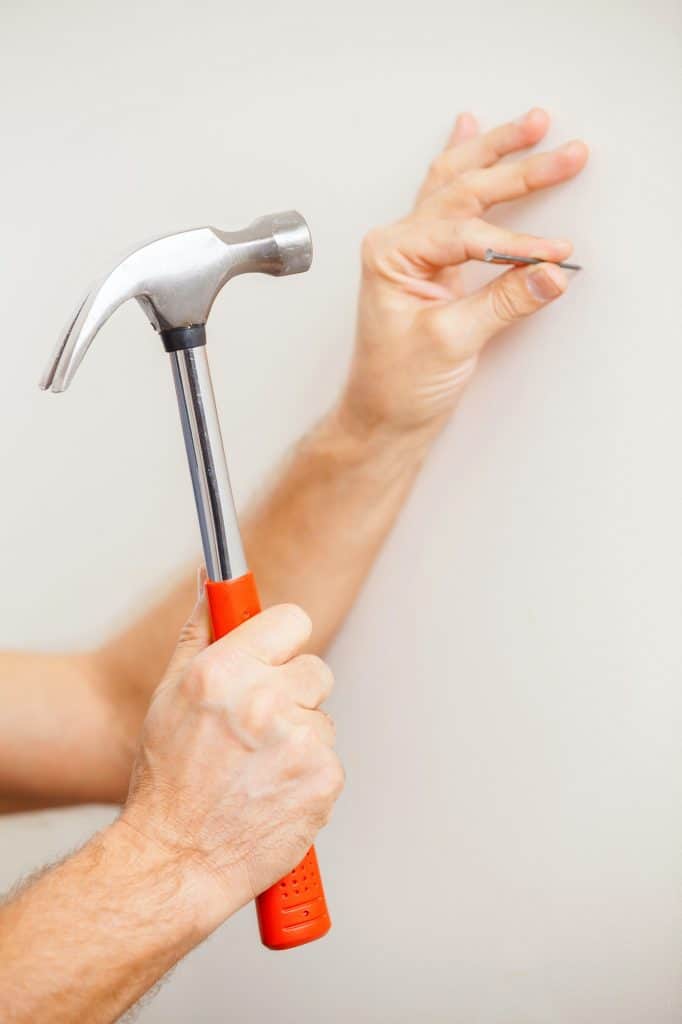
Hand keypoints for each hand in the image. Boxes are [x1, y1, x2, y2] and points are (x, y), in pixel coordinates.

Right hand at [120, 591, 342, 923]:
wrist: (177, 861)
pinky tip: (273, 790)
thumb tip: (213, 583)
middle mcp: (263, 701)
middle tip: (257, 727)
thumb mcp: (170, 695)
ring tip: (257, 768)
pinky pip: (330, 759)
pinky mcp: (324, 779)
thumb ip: (200, 631)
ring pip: (323, 720)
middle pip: (316, 670)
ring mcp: (299, 742)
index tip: (275, 654)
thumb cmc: (168, 785)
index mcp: (224, 673)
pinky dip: (308, 776)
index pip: (292, 621)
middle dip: (293, 694)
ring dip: (299, 739)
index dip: (283, 640)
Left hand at [341, 108, 588, 434]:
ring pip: (457, 184)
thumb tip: (547, 272)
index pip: (465, 233)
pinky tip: (472, 131)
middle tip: (564, 154)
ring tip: (532, 125)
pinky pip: (451, 203)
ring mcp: (415, 250)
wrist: (381, 416)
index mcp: (392, 254)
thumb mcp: (452, 343)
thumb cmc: (395, 384)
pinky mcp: (431, 262)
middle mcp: (399, 243)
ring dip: (496, 152)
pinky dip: (468, 167)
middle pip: (463, 189)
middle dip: (516, 169)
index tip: (552, 253)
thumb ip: (502, 303)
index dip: (515, 242)